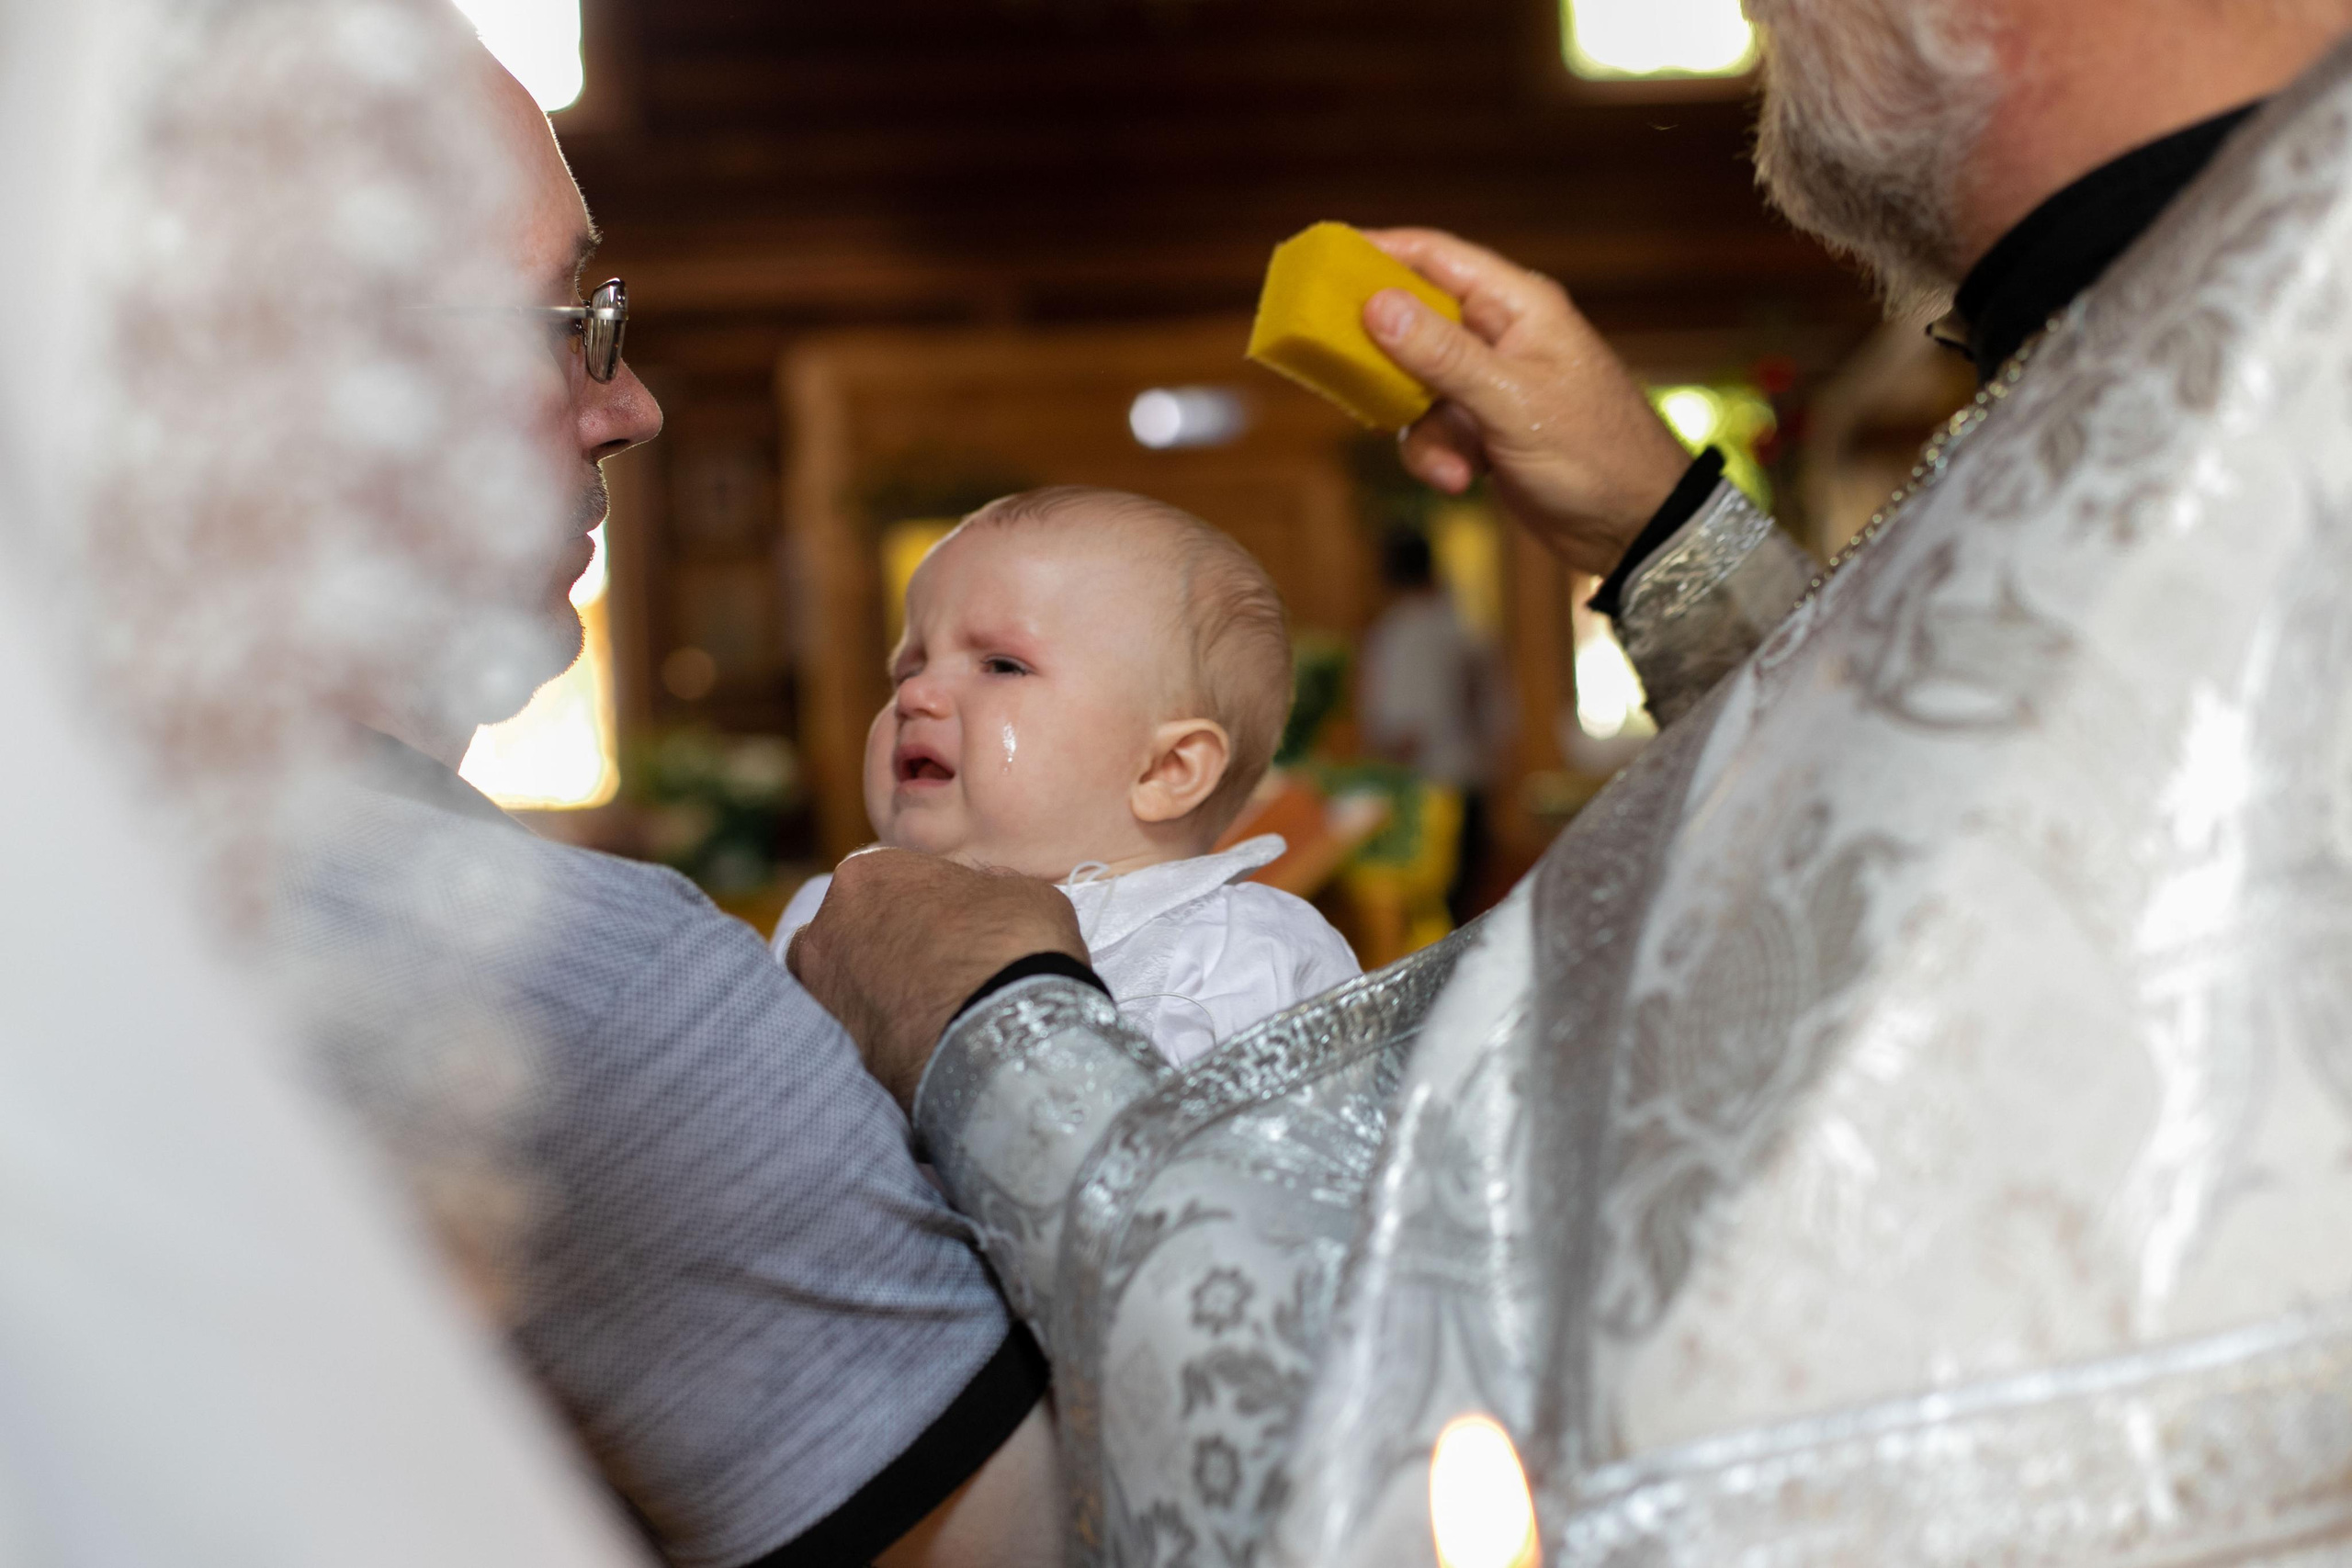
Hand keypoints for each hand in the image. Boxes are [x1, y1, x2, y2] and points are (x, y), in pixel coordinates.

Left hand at [786, 848, 1087, 1113]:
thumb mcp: (1019, 891)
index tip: (955, 925)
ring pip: (845, 988)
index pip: (887, 881)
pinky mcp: (832, 1053)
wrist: (999, 1034)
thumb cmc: (1012, 943)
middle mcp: (824, 930)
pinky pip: (859, 1037)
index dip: (925, 904)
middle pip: (852, 932)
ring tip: (930, 1013)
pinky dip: (883, 1039)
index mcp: (865, 875)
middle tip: (938, 969)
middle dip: (887, 948)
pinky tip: (923, 1045)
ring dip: (876, 996)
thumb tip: (977, 905)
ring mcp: (820, 995)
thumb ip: (982, 891)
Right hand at [1361, 228, 1694, 579]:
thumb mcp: (1511, 402)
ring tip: (1451, 467)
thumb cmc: (1595, 454)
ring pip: (1416, 387)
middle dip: (1386, 361)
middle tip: (1343, 373)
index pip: (1437, 258)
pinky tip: (1462, 481)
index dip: (1380, 252)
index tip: (1325, 258)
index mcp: (1518, 306)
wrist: (1635, 528)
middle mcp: (1501, 335)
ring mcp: (1491, 384)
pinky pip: (1434, 429)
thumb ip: (1442, 355)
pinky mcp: (1485, 428)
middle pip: (1415, 322)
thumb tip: (1377, 305)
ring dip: (1421, 431)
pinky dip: (1438, 456)